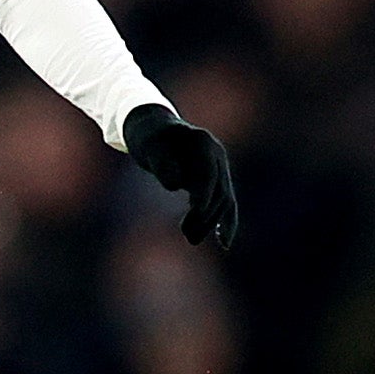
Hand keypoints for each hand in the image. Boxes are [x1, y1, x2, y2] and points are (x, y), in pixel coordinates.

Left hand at [122, 103, 239, 249]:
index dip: (204, 193)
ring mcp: (219, 166)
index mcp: (202, 142)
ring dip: (210, 222)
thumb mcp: (149, 147)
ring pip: (224, 200)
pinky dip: (225, 222)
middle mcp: (216, 154)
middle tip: (187, 235)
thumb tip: (175, 183)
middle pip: (220, 189)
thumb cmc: (150, 138)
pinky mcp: (216, 180)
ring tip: (191, 238)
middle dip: (206, 214)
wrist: (155, 131)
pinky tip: (224, 242)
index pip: (208, 172)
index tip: (197, 211)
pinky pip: (225, 203)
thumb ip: (161, 162)